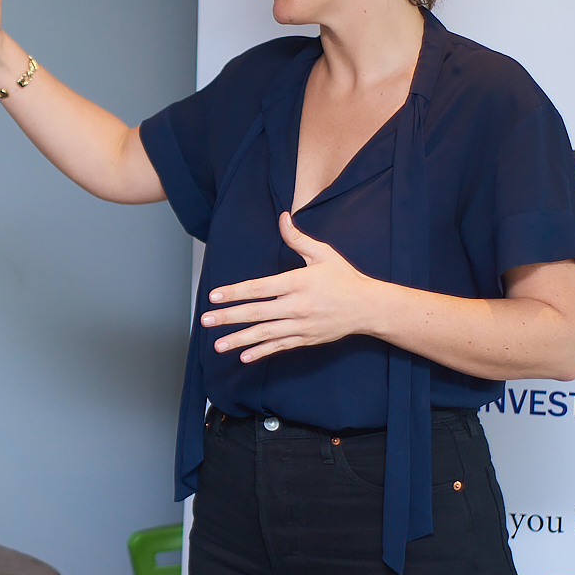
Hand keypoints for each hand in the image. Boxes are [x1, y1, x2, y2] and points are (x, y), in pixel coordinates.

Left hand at [199, 214, 379, 361]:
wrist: (368, 307)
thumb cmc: (344, 278)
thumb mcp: (323, 254)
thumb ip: (298, 238)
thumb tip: (283, 217)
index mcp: (297, 283)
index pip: (259, 288)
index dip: (235, 292)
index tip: (215, 296)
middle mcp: (296, 306)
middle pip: (256, 313)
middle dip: (228, 317)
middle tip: (206, 321)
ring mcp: (300, 325)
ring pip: (264, 334)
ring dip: (239, 340)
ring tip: (218, 345)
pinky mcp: (305, 339)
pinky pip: (279, 347)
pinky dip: (261, 352)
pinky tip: (244, 356)